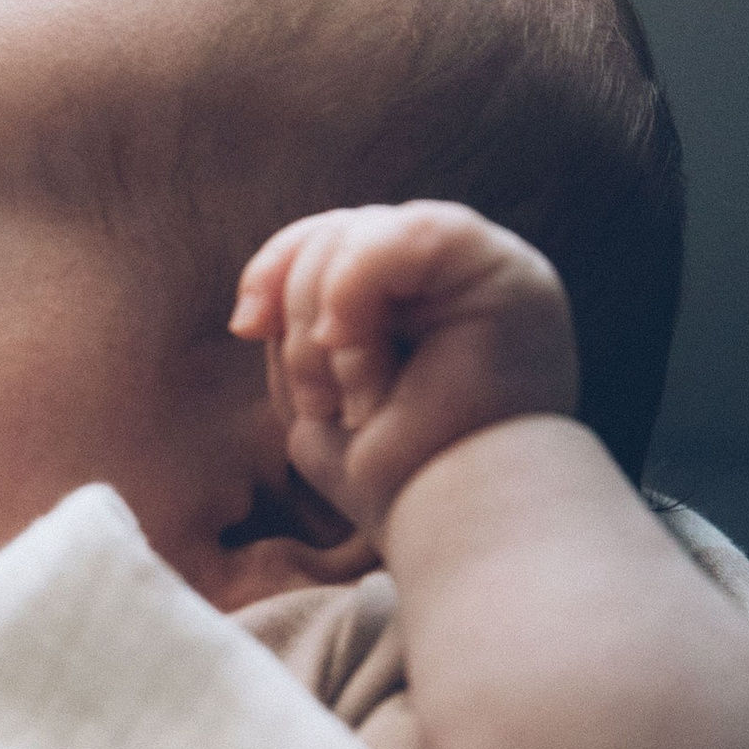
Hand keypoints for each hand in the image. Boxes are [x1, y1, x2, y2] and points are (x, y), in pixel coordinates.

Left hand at [232, 202, 577, 537]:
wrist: (460, 518)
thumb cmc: (400, 479)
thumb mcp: (321, 399)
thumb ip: (296, 336)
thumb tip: (253, 310)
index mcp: (412, 304)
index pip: (330, 243)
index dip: (276, 269)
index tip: (247, 325)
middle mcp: (453, 277)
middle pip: (338, 232)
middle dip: (297, 304)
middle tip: (318, 398)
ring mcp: (482, 266)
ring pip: (360, 230)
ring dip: (327, 320)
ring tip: (354, 399)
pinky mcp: (501, 265)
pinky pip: (403, 233)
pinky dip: (354, 286)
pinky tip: (349, 341)